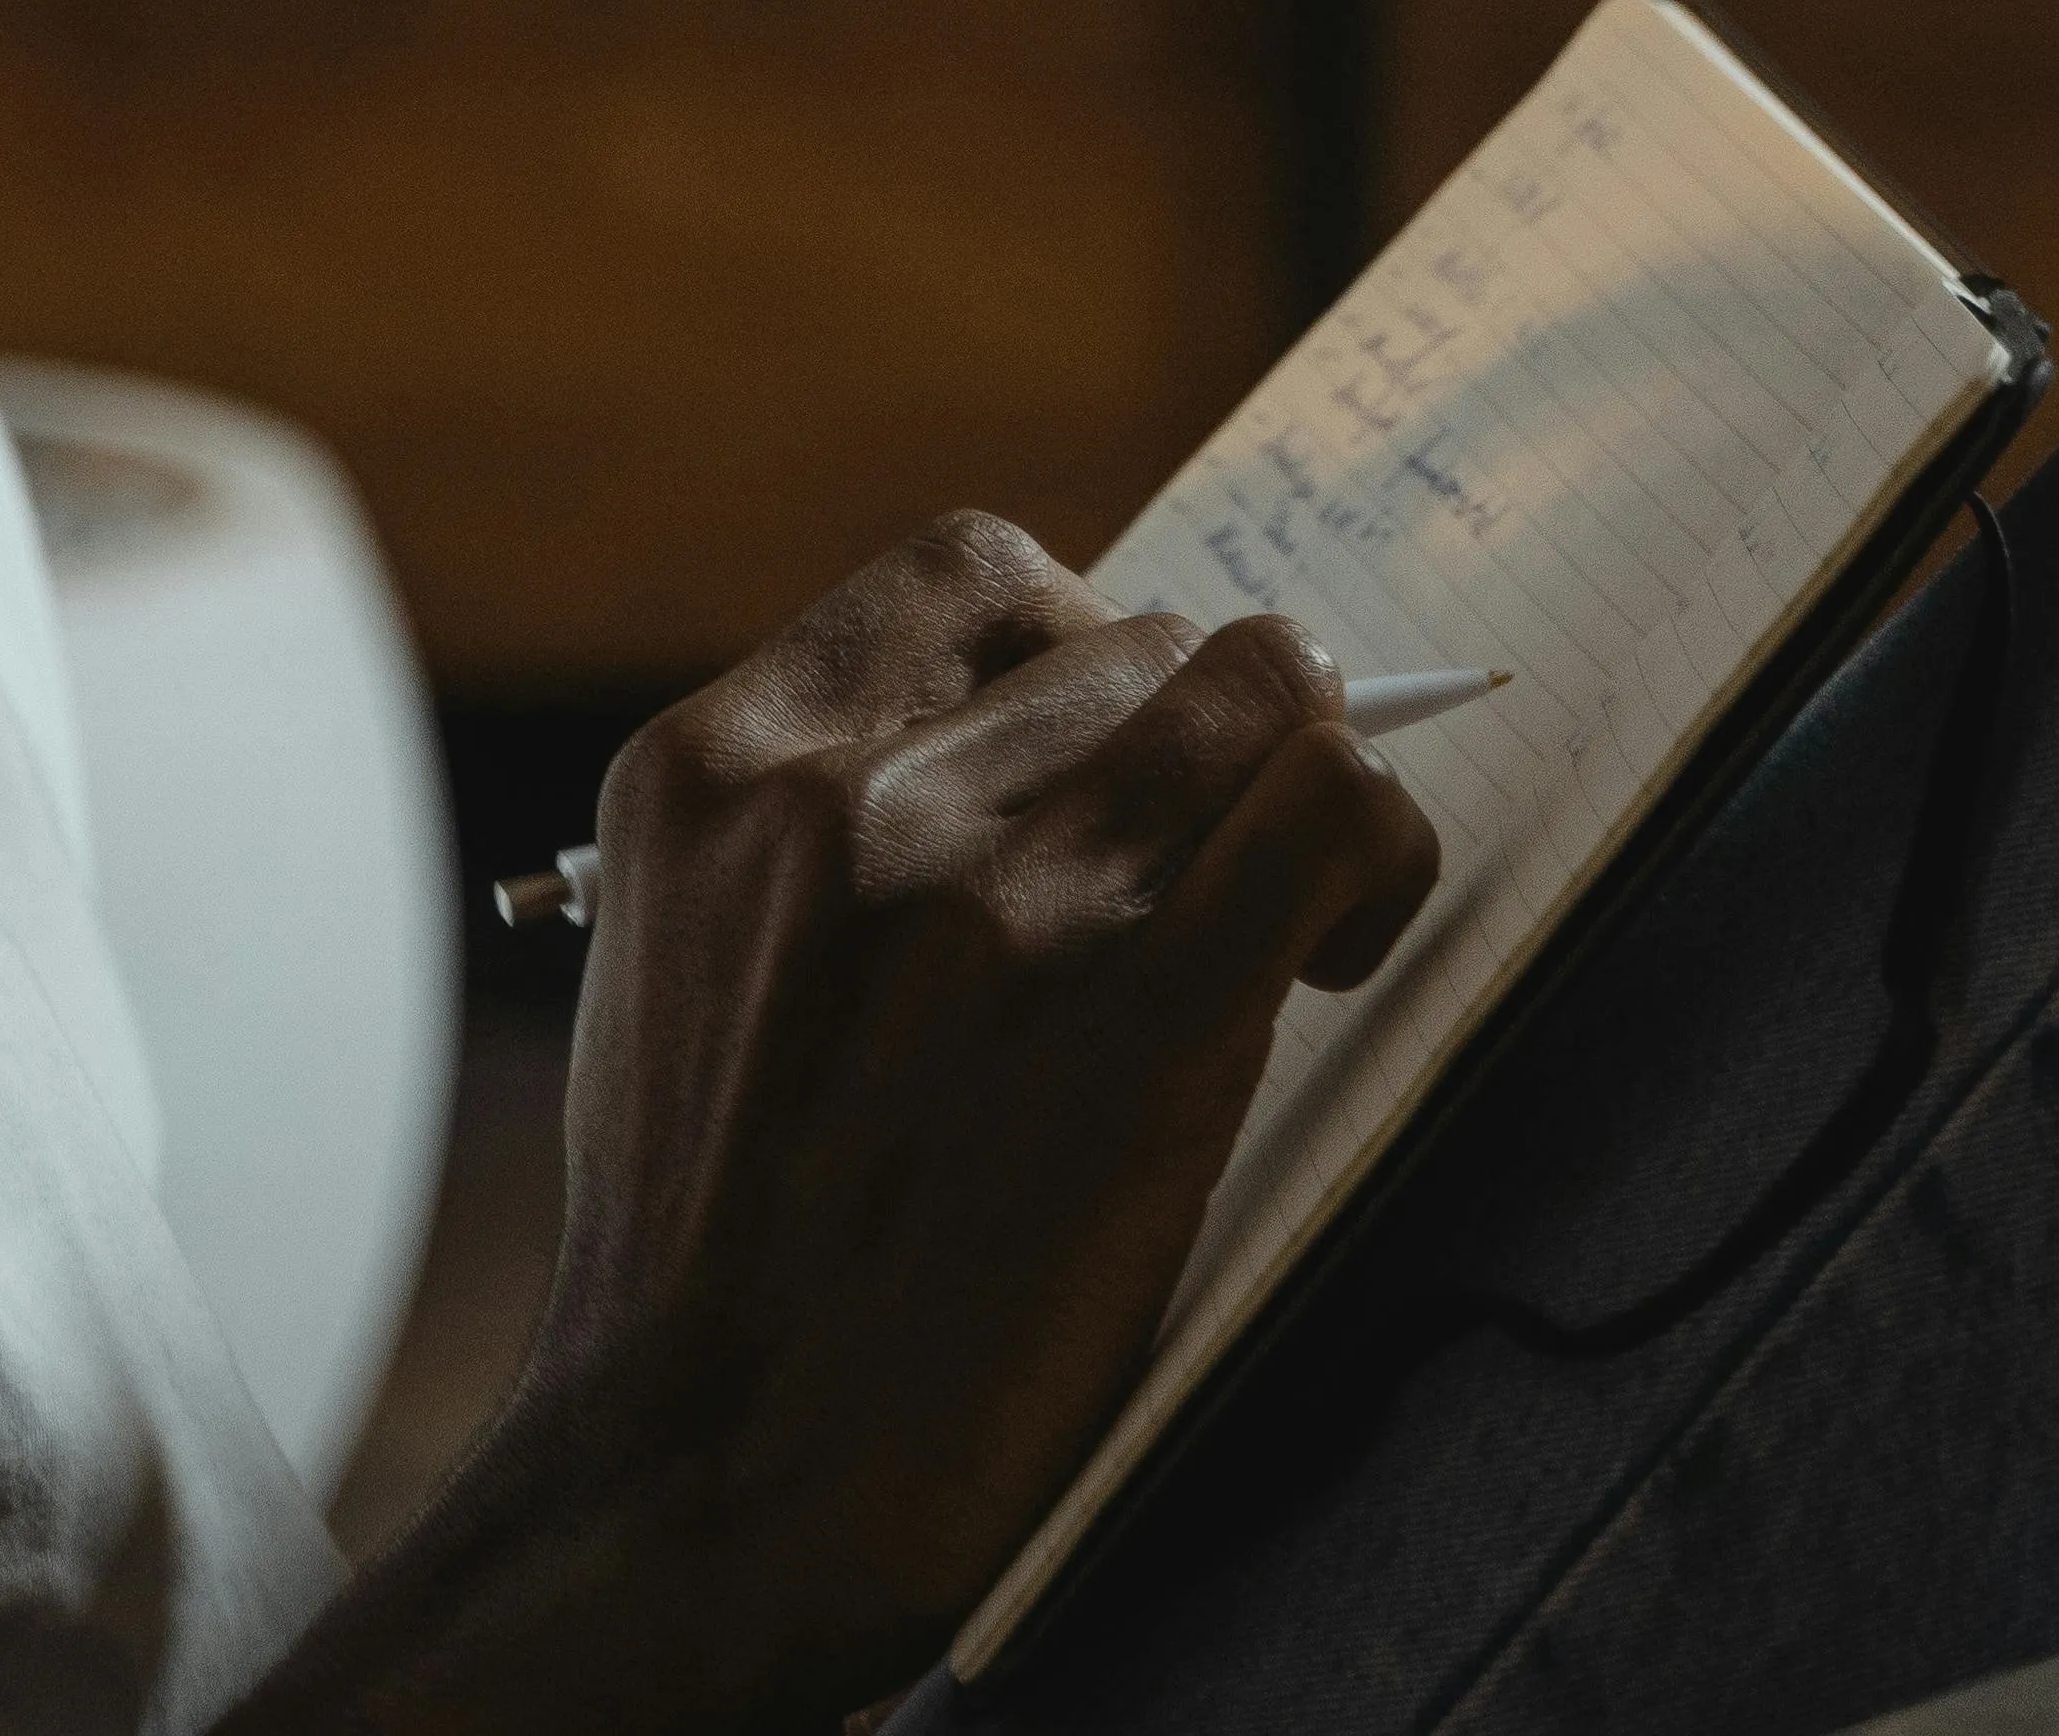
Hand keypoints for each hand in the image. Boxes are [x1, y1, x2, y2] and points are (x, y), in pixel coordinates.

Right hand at [511, 516, 1444, 1718]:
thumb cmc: (711, 1258)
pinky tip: (1341, 945)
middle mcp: (851, 797)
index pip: (975, 573)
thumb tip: (1030, 757)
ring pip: (1256, 686)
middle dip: (1193, 743)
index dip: (1082, 643)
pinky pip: (1334, 809)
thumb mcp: (685, 968)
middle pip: (1129, 635)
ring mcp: (1000, 895)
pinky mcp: (1144, 1009)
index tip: (1113, 748)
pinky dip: (1373, 852)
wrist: (705, 1484)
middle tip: (1211, 870)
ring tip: (1297, 909)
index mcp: (716, 772)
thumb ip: (815, 837)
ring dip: (1300, 782)